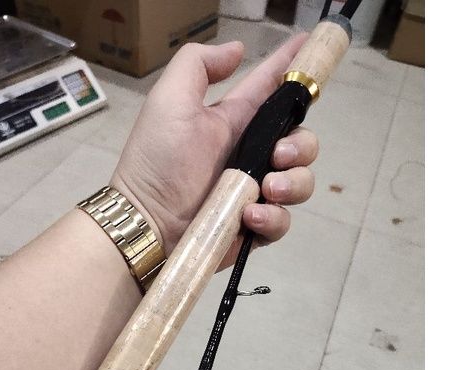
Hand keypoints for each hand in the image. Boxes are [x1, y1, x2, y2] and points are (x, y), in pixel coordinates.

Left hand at [110, 36, 318, 265]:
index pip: (273, 90)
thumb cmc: (157, 160)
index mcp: (235, 122)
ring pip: (300, 182)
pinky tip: (250, 216)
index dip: (295, 71)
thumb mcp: (169, 101)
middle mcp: (251, 155)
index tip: (316, 51)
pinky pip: (283, 221)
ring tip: (266, 190)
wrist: (146, 219)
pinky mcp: (254, 226)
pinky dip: (274, 218)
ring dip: (293, 184)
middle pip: (301, 142)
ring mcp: (254, 192)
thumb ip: (198, 65)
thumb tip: (238, 49)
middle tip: (278, 156)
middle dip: (301, 146)